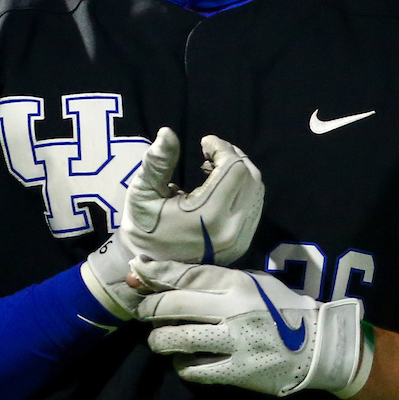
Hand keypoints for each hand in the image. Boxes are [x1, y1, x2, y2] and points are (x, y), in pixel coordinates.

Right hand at [120, 127, 262, 266]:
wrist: (149, 266)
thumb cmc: (143, 226)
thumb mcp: (142, 192)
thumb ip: (157, 163)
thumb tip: (167, 133)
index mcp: (209, 214)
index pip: (233, 168)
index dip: (221, 148)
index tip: (203, 142)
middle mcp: (232, 228)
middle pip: (250, 177)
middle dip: (232, 156)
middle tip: (211, 151)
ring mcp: (240, 239)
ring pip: (256, 191)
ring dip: (240, 171)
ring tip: (214, 166)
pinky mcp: (242, 245)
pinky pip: (254, 207)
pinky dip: (243, 189)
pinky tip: (221, 186)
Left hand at [133, 258, 372, 397]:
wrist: (318, 346)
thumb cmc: (280, 308)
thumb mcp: (252, 283)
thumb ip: (213, 281)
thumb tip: (165, 276)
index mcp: (237, 284)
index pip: (185, 275)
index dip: (155, 274)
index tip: (135, 272)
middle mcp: (233, 310)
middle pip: (173, 306)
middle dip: (149, 308)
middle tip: (143, 312)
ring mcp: (235, 342)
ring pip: (178, 339)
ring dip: (158, 339)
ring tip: (157, 339)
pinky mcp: (238, 371)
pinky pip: (195, 370)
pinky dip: (182, 365)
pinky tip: (182, 361)